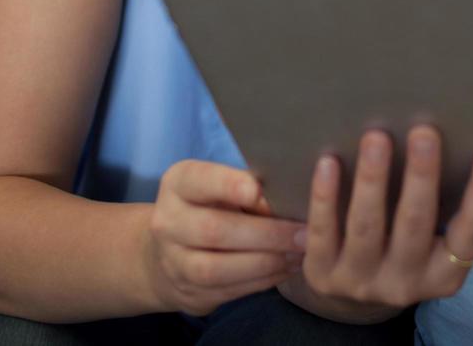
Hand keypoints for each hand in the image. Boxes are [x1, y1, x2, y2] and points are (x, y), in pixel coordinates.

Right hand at [141, 160, 304, 315]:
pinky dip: (261, 280)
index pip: (199, 180)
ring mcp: (173, 262)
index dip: (228, 186)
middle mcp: (168, 222)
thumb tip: (288, 197)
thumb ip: (249, 186)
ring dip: (265, 262)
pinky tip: (286, 269)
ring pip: (217, 268)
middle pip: (214, 230)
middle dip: (265, 233)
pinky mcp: (188, 292)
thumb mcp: (223, 185)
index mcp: (178, 184)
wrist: (172, 251)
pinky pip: (226, 290)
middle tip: (304, 234)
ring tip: (298, 255)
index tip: (259, 190)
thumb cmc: (214, 205)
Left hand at [294, 126, 472, 310]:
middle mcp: (406, 283)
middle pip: (416, 227)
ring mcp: (360, 279)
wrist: (357, 289)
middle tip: (426, 130)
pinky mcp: (320, 272)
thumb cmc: (423, 248)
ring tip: (377, 135)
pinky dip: (325, 197)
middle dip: (421, 179)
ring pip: (367, 227)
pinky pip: (322, 232)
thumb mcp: (460, 246)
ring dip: (372, 181)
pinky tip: (330, 161)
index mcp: (448, 274)